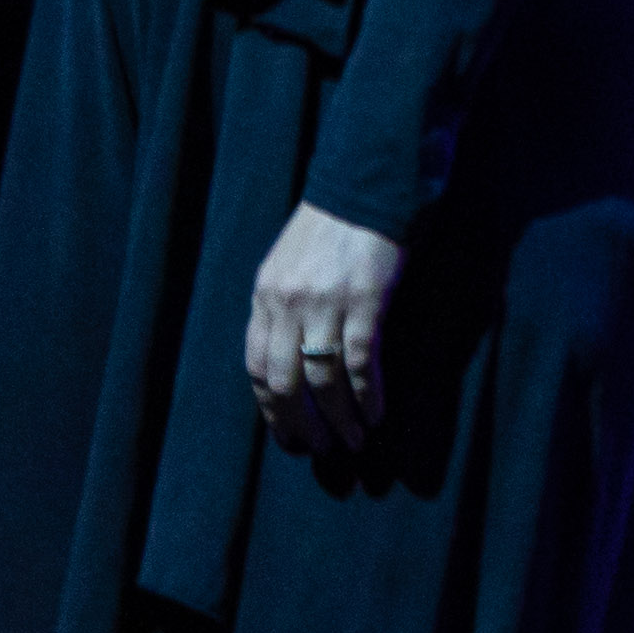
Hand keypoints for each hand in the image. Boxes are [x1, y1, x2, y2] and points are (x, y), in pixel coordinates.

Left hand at [244, 202, 405, 455]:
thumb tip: (289, 356)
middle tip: (321, 448)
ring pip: (323, 378)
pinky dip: (368, 394)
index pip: (256, 367)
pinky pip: (361, 360)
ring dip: (339, 417)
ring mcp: (325, 303)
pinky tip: (377, 413)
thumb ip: (283, 306)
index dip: (271, 408)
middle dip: (302, 423)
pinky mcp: (364, 300)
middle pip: (284, 381)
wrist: (366, 184)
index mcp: (265, 296)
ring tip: (354, 442)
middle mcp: (287, 304)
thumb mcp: (289, 263)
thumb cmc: (331, 225)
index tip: (289, 434)